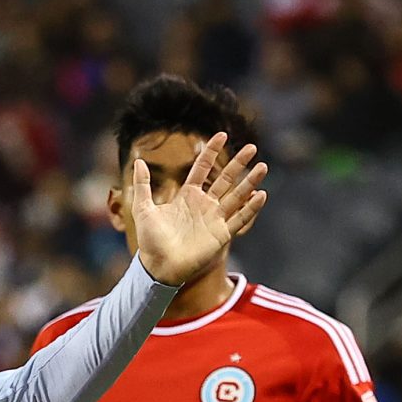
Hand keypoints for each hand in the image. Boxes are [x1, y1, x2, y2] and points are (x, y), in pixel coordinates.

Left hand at [128, 132, 269, 287]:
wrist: (158, 267)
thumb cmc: (150, 240)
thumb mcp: (143, 208)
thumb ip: (143, 184)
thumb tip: (139, 160)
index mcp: (187, 196)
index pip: (203, 168)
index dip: (211, 152)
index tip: (221, 135)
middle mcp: (204, 205)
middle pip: (225, 179)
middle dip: (238, 163)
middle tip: (252, 147)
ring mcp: (214, 219)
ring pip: (236, 196)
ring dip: (250, 182)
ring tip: (263, 167)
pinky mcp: (221, 234)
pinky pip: (239, 219)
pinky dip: (251, 208)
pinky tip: (261, 195)